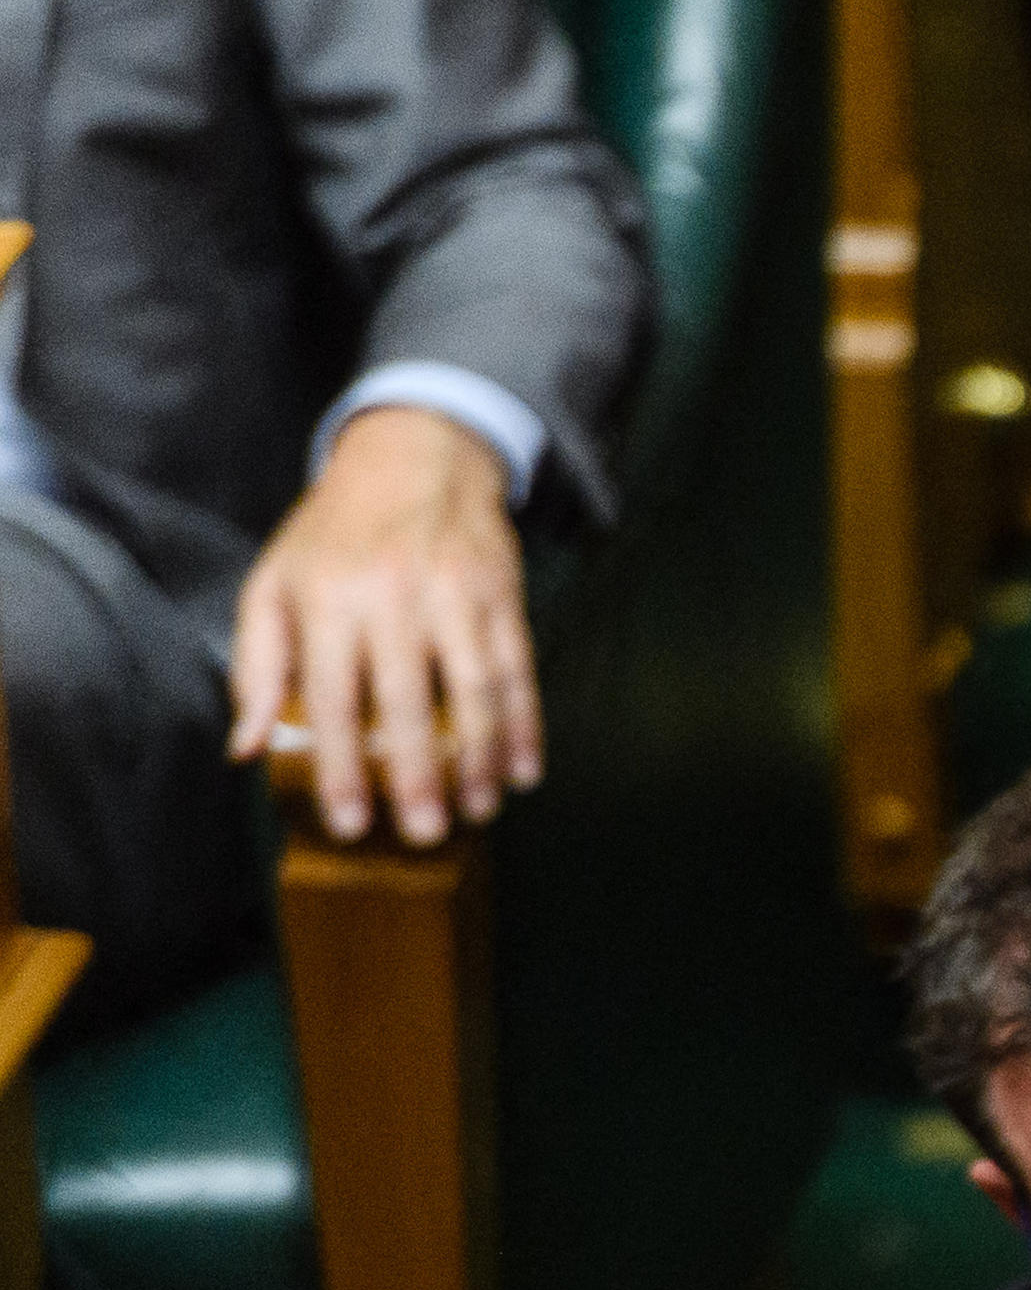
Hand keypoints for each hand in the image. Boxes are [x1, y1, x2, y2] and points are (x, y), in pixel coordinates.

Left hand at [228, 404, 539, 843]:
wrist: (414, 457)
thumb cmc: (335, 532)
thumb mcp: (272, 584)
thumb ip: (256, 666)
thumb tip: (246, 748)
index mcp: (327, 599)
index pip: (332, 698)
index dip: (341, 767)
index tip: (352, 823)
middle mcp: (392, 596)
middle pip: (407, 701)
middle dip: (418, 774)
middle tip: (425, 832)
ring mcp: (454, 594)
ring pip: (474, 690)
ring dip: (481, 757)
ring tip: (481, 809)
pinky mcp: (501, 595)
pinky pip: (519, 668)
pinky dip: (525, 723)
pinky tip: (523, 767)